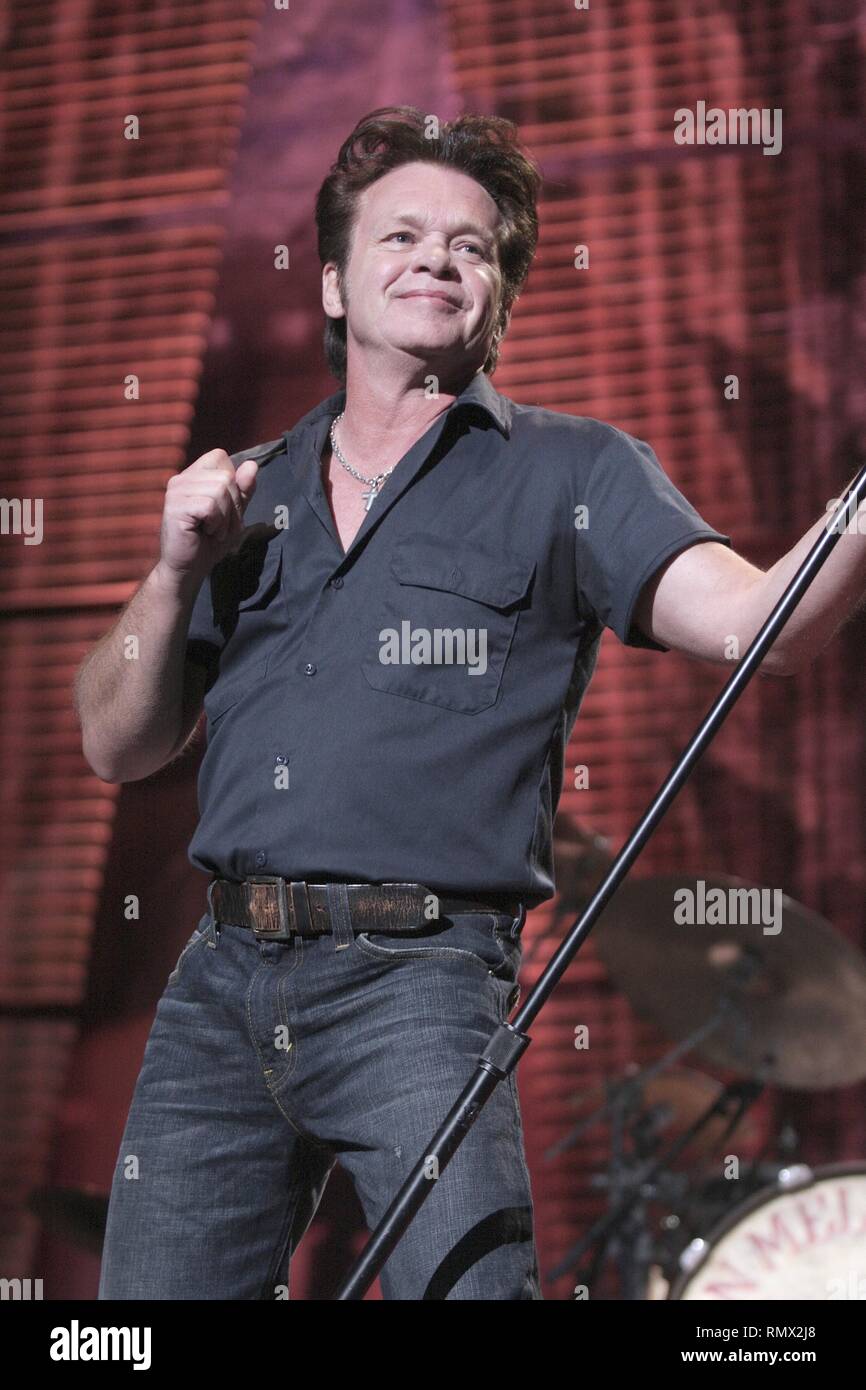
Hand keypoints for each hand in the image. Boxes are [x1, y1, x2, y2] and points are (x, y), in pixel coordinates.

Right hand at [158, 449, 258, 586]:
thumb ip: (243, 489)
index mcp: (193, 475)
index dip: (232, 483)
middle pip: (226, 476)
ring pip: (220, 490)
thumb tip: (252, 465)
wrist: (189, 568)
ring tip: (214, 530)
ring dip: (225, 518)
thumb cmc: (210, 541)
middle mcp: (181, 478)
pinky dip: (216, 523)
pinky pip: (210, 506)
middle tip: (220, 526)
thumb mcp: (234, 513)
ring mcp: (176, 491)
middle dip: (233, 506)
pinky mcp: (174, 507)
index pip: (221, 457)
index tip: (224, 508)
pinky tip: (206, 532)